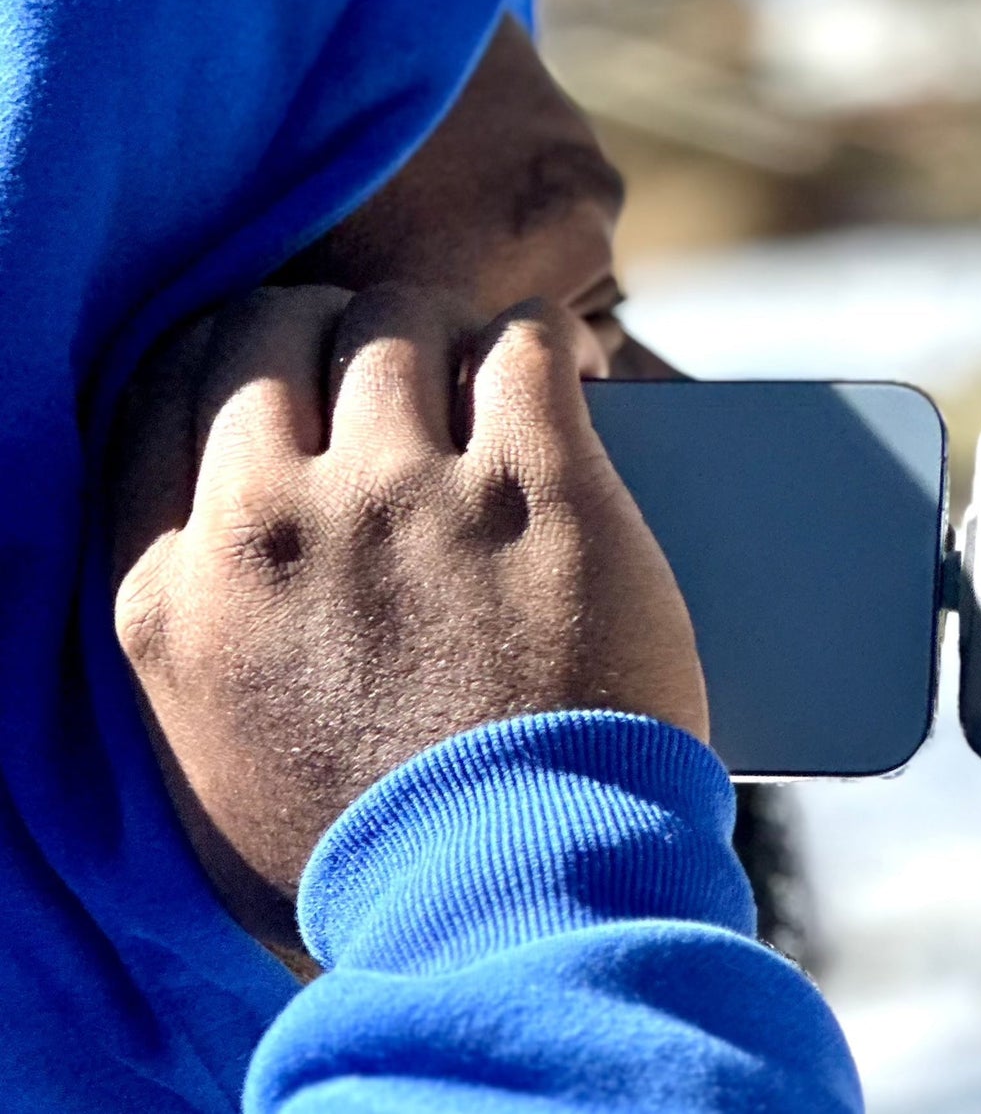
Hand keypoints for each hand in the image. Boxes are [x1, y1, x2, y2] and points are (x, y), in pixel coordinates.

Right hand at [109, 285, 706, 949]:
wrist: (507, 913)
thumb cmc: (366, 853)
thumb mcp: (204, 755)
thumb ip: (192, 628)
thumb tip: (223, 527)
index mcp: (176, 589)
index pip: (163, 387)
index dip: (228, 350)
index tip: (278, 357)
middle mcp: (275, 523)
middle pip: (276, 331)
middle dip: (327, 327)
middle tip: (385, 356)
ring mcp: (407, 498)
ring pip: (399, 322)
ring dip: (438, 330)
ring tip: (475, 364)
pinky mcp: (535, 491)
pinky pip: (523, 344)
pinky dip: (540, 338)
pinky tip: (563, 362)